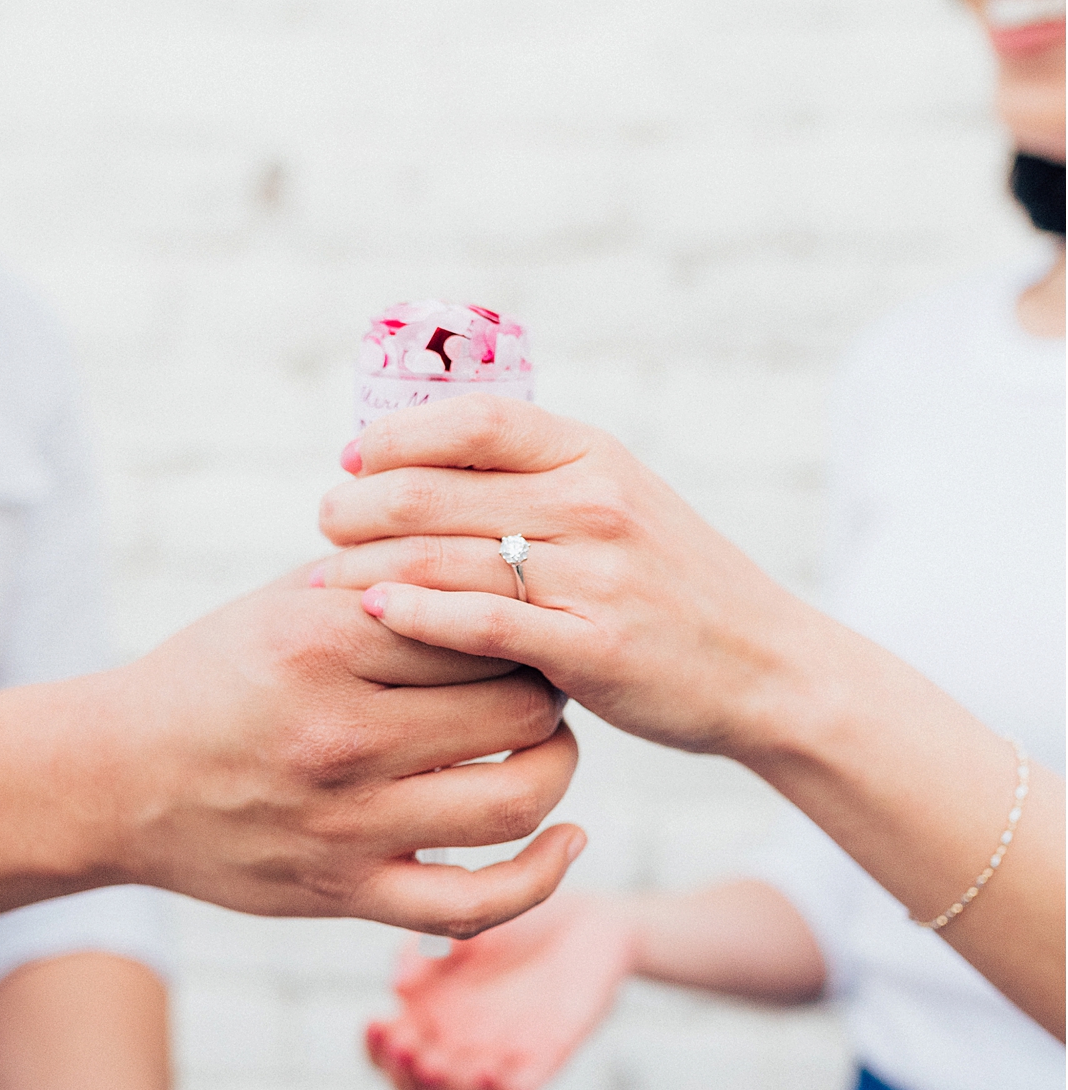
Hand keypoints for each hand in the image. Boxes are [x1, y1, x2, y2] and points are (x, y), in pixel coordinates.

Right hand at [101, 569, 583, 937]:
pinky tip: (567, 839)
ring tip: (551, 744)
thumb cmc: (208, 678)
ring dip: (558, 766)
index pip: (481, 618)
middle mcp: (341, 733)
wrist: (116, 779)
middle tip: (548, 674)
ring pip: (515, 797)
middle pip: (516, 705)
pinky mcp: (346, 890)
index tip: (533, 612)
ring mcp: (346, 822)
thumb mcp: (280, 603)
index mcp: (325, 642)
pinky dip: (540, 877)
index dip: (526, 613)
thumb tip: (485, 541)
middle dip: (550, 685)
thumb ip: (378, 574)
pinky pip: (474, 904)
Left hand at [316, 397, 813, 761]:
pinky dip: (414, 616)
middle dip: (361, 505)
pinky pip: (480, 624)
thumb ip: (540, 484)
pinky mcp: (592, 647)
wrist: (766, 667)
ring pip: (447, 557)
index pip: (473, 421)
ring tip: (325, 575)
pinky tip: (371, 614)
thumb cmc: (675, 589)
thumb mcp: (622, 505)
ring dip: (369, 564)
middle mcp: (595, 504)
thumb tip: (433, 468)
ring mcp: (596, 575)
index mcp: (596, 456)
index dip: (397, 435)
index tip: (352, 460)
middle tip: (323, 523)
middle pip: (440, 489)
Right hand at [366, 895, 634, 1089]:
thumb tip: (396, 986)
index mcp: (428, 1020)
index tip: (376, 1022)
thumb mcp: (457, 929)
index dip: (376, 1050)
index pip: (389, 1056)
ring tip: (436, 1063)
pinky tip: (490, 1072)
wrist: (585, 920)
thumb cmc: (514, 926)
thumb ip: (423, 952)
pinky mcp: (544, 1059)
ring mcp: (499, 1059)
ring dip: (446, 1087)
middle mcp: (458, 1048)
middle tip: (404, 1047)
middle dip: (402, 1077)